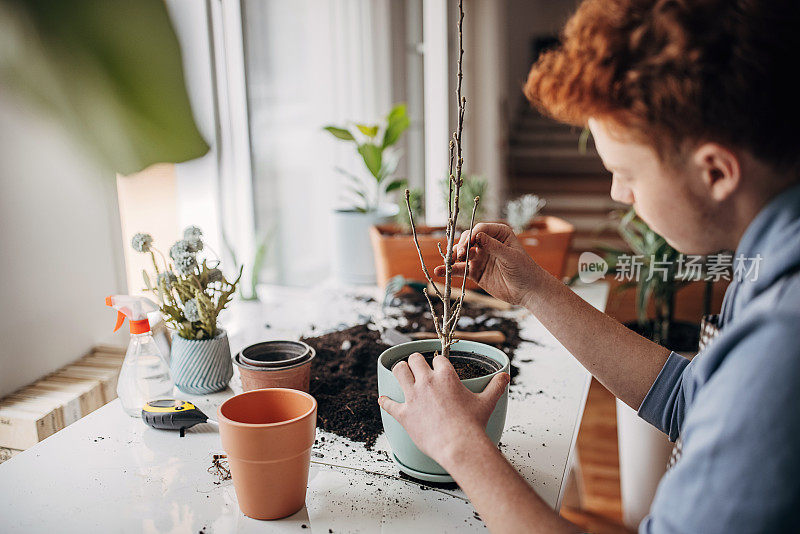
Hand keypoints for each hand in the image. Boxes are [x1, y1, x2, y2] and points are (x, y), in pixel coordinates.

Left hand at [378, 352, 509, 466]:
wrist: (459, 445)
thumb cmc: (473, 424)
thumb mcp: (487, 402)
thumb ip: (496, 386)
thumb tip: (505, 377)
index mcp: (446, 376)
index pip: (438, 359)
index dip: (438, 362)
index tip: (438, 365)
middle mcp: (427, 382)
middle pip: (414, 360)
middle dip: (415, 361)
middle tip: (416, 367)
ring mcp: (413, 397)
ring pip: (398, 372)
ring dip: (399, 371)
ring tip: (401, 372)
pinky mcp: (404, 413)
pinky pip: (389, 404)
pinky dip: (385, 401)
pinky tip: (383, 399)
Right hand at [433, 222, 541, 305]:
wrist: (527, 291)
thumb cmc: (524, 270)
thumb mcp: (511, 257)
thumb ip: (494, 247)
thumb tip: (477, 236)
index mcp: (498, 234)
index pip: (480, 230)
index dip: (472, 235)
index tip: (468, 244)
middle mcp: (487, 243)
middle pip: (467, 239)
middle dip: (461, 246)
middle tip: (460, 255)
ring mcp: (479, 257)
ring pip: (461, 253)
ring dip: (453, 256)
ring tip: (449, 262)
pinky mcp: (475, 271)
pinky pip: (459, 269)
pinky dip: (449, 270)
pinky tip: (440, 271)